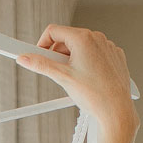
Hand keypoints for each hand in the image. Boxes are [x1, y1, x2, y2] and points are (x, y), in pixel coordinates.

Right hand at [18, 25, 136, 137]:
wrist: (117, 111)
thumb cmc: (95, 95)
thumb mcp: (62, 78)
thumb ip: (41, 65)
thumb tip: (25, 58)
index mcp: (83, 38)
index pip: (53, 31)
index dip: (42, 44)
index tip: (38, 56)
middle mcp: (97, 38)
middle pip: (67, 39)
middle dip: (58, 55)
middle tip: (58, 72)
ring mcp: (107, 46)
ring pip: (81, 47)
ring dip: (72, 59)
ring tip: (74, 78)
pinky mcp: (114, 56)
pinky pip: (95, 54)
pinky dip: (88, 63)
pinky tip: (88, 78)